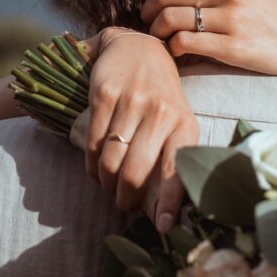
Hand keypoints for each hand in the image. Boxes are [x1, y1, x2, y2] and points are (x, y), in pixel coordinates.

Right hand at [70, 28, 198, 231]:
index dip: (168, 202)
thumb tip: (165, 208)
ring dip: (106, 183)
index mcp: (185, 123)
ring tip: (108, 186)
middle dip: (125, 198)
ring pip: (111, 161)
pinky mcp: (105, 94)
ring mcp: (132, 102)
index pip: (177, 169)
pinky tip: (95, 168)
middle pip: (135, 172)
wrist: (138, 48)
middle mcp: (161, 112)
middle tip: (122, 204)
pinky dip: (91, 165)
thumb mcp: (177, 121)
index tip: (162, 227)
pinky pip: (94, 143)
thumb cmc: (162, 96)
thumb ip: (173, 156)